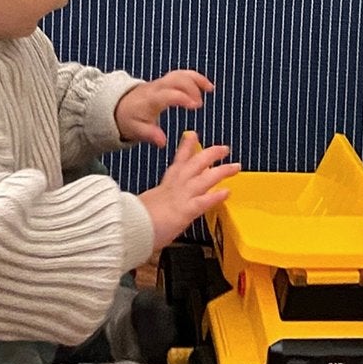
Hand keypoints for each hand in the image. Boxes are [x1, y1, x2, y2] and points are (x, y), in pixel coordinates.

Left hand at [115, 68, 213, 148]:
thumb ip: (150, 135)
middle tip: (200, 104)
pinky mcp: (166, 81)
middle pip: (176, 79)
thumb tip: (163, 142)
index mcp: (151, 100)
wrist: (119, 106)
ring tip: (210, 88)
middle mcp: (158, 87)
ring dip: (196, 79)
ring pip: (180, 74)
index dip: (183, 97)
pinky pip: (181, 74)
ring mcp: (162, 82)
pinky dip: (195, 77)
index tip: (196, 106)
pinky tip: (206, 86)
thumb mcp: (136, 130)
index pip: (168, 94)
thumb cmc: (129, 119)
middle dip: (191, 87)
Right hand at [138, 131, 238, 251]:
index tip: (193, 135)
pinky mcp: (185, 211)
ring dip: (222, 171)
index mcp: (165, 185)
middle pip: (195, 163)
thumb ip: (151, 204)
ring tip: (235, 167)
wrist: (127, 228)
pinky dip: (216, 196)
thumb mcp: (142, 206)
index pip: (178, 161)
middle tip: (223, 148)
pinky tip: (227, 191)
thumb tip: (149, 208)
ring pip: (205, 178)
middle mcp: (175, 187)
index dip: (187, 147)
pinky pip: (204, 201)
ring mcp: (181, 197)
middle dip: (211, 154)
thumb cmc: (133, 220)